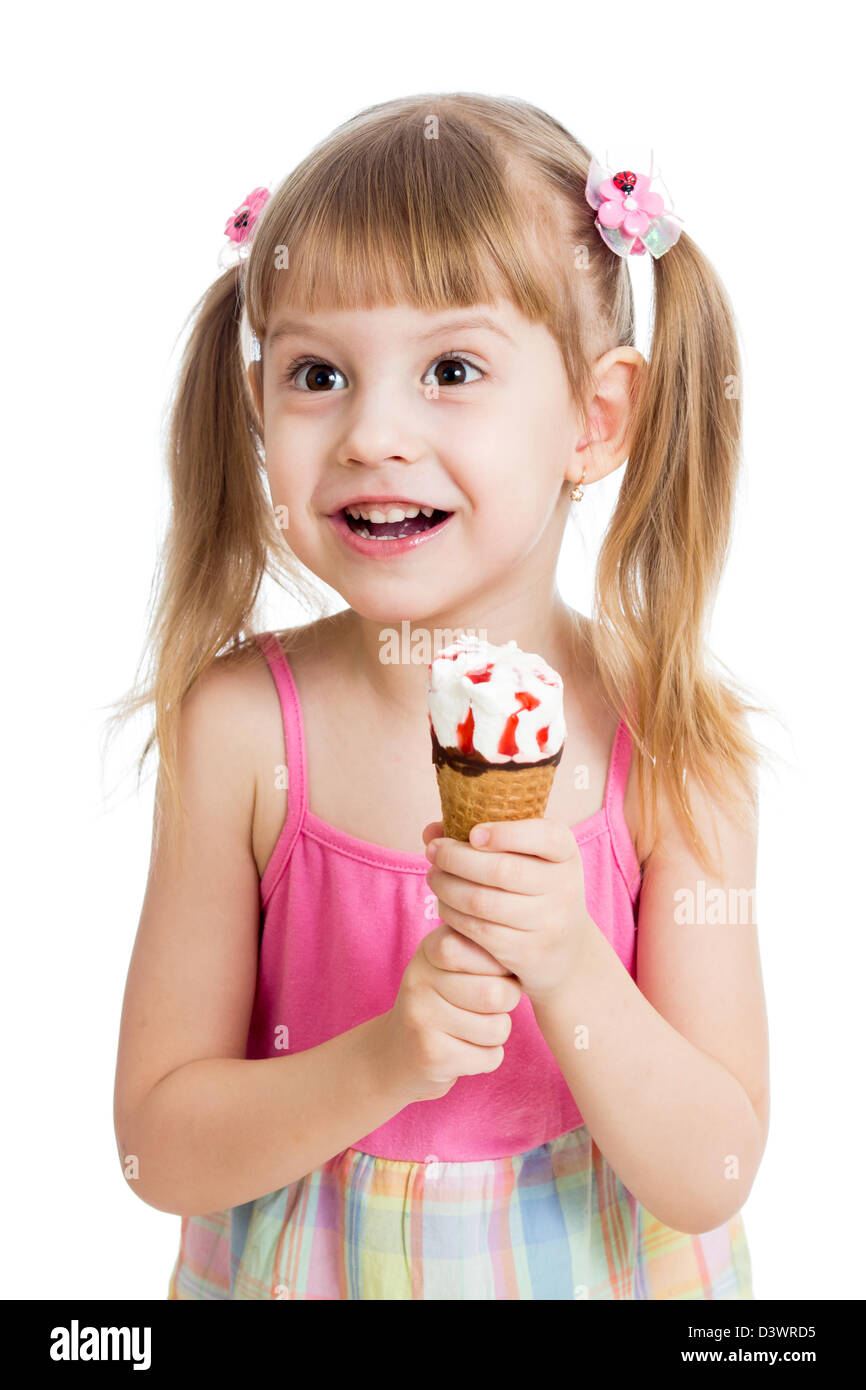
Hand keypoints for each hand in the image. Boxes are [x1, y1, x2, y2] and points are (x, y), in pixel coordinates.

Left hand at [422, 817, 594, 1006]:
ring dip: (447, 887)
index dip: (505, 834)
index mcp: (566, 853)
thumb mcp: (524, 858)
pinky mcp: (528, 952)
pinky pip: (479, 930)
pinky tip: (444, 904)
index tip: (473, 834)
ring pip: (483, 902)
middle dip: (456, 858)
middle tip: (433, 852)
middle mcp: (564, 886)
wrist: (565, 949)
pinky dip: (453, 914)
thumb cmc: (533, 888)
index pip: (544, 836)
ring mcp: (549, 922)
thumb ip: (480, 838)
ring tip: (434, 876)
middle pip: (501, 870)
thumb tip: (431, 832)